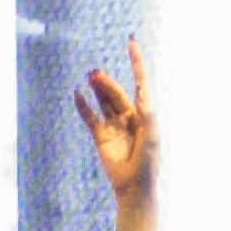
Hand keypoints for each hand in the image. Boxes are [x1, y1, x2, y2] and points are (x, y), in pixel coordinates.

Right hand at [76, 42, 156, 204]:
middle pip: (117, 92)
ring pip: (104, 101)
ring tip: (91, 76)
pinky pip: (90, 117)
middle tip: (96, 73)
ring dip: (98, 89)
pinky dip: (83, 106)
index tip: (132, 43)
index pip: (141, 83)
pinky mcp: (101, 137)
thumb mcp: (152, 136)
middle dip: (107, 82)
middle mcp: (130, 117)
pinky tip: (77, 94)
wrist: (134, 187)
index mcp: (146, 114)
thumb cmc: (148, 163)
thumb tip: (142, 92)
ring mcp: (114, 126)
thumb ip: (148, 114)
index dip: (137, 63)